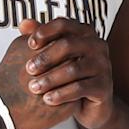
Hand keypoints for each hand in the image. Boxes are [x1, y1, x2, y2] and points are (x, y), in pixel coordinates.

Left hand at [0, 17, 116, 128]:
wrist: (91, 104)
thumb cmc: (71, 75)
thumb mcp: (56, 55)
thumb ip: (42, 38)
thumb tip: (24, 24)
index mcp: (85, 33)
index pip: (64, 25)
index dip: (45, 32)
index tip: (29, 45)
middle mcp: (98, 46)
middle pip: (68, 45)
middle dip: (45, 57)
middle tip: (28, 69)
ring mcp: (103, 66)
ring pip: (73, 69)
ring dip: (50, 78)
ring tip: (34, 87)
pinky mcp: (104, 87)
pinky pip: (80, 88)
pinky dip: (61, 94)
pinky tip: (47, 99)